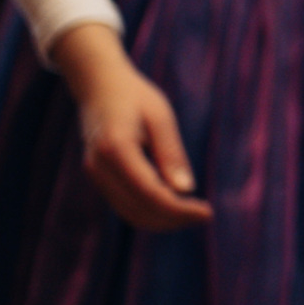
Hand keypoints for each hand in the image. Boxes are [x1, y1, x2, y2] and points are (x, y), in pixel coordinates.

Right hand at [50, 23, 210, 230]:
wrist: (99, 85)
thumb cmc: (135, 96)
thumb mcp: (160, 117)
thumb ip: (171, 154)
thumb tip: (185, 190)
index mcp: (116, 149)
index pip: (150, 194)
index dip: (180, 209)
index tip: (208, 212)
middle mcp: (100, 167)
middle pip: (139, 209)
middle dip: (174, 219)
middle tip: (204, 215)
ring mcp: (95, 174)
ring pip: (129, 212)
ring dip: (162, 219)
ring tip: (192, 213)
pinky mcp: (99, 176)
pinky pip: (124, 203)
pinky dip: (149, 210)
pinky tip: (174, 203)